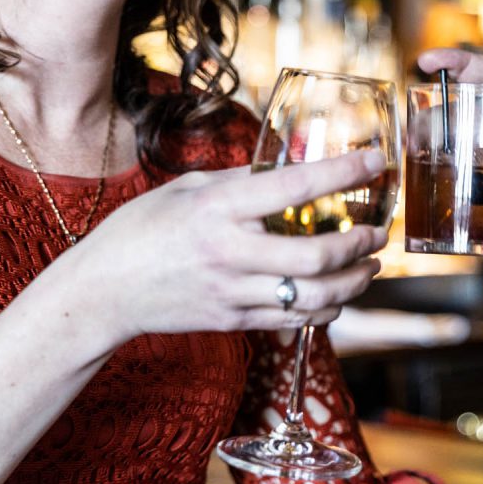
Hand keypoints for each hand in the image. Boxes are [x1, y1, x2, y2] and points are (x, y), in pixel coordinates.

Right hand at [67, 150, 388, 345]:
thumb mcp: (187, 189)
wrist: (103, 291)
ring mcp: (233, 293)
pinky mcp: (234, 321)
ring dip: (354, 283)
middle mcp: (230, 252)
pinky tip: (338, 295)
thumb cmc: (142, 230)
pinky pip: (294, 321)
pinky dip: (326, 309)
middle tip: (379, 234)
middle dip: (360, 245)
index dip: (343, 173)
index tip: (376, 162)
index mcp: (219, 208)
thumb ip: (242, 181)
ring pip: (314, 297)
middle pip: (316, 256)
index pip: (295, 186)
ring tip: (370, 267)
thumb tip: (293, 168)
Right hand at [418, 48, 482, 314]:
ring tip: (413, 161)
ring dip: (434, 157)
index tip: (431, 63)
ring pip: (460, 157)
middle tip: (415, 131)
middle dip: (437, 117)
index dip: (466, 66)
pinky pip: (463, 197)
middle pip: (469, 118)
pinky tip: (425, 199)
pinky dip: (443, 196)